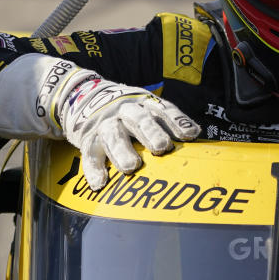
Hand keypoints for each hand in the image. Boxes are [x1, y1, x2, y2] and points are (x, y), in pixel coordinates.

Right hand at [0, 55, 199, 190]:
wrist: (83, 96)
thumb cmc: (127, 111)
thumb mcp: (146, 108)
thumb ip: (166, 123)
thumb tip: (195, 138)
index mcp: (144, 103)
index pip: (164, 110)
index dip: (177, 121)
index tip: (191, 134)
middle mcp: (125, 111)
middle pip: (139, 120)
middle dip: (151, 133)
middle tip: (162, 148)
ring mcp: (105, 124)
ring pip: (114, 136)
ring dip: (123, 152)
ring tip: (132, 167)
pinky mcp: (87, 139)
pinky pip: (90, 154)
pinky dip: (94, 169)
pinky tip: (100, 183)